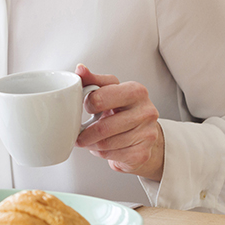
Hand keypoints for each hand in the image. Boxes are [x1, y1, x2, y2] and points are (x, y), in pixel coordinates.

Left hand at [75, 64, 164, 181]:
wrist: (145, 134)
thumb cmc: (123, 109)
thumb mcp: (110, 90)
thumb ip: (93, 80)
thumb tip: (80, 68)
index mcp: (136, 91)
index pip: (100, 98)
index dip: (87, 104)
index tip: (86, 107)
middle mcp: (146, 112)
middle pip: (103, 127)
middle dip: (85, 133)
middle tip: (78, 134)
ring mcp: (147, 134)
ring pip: (105, 143)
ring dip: (91, 144)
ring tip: (88, 140)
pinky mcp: (143, 154)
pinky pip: (112, 156)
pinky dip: (101, 153)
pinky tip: (102, 147)